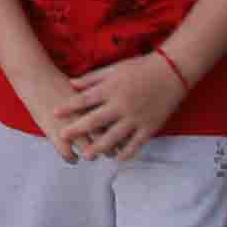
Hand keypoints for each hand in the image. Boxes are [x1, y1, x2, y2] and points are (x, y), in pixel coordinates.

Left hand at [55, 53, 184, 163]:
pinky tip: (117, 158)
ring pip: (114, 136)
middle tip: (63, 137)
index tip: (54, 113)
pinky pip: (136, 143)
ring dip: (99, 147)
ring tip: (87, 156)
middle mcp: (122, 105)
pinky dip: (126, 152)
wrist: (171, 72)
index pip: (85, 99)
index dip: (69, 107)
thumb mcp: (114, 69)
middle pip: (96, 120)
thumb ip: (92, 78)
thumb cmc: (140, 68)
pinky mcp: (150, 127)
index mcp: (112, 89)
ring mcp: (136, 118)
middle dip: (78, 129)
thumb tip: (71, 83)